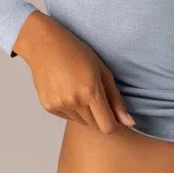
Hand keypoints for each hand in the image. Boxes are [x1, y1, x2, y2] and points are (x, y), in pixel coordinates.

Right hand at [12, 11, 135, 135]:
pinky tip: (68, 92)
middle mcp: (74, 102)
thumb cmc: (78, 52)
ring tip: (82, 93)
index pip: (108, 127)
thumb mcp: (103, 71)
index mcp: (90, 91)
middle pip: (95, 126)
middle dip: (102, 118)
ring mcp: (59, 105)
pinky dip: (73, 111)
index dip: (116, 126)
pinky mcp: (48, 107)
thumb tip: (129, 122)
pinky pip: (68, 117)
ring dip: (87, 114)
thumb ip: (116, 99)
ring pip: (82, 122)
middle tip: (99, 100)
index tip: (119, 120)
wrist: (44, 45)